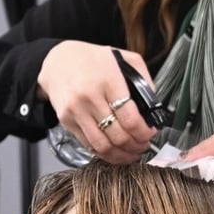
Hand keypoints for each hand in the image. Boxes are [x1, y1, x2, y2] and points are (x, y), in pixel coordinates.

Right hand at [37, 41, 157, 162]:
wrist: (59, 60)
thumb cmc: (95, 60)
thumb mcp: (125, 59)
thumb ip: (144, 80)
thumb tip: (154, 107)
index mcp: (108, 82)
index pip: (130, 118)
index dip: (144, 132)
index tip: (150, 133)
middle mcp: (90, 98)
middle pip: (118, 135)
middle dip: (136, 146)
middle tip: (144, 145)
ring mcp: (75, 111)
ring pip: (102, 145)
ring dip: (121, 155)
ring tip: (132, 153)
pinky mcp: (66, 121)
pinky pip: (88, 145)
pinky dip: (105, 153)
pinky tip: (115, 151)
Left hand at [183, 116, 213, 200]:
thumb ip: (207, 147)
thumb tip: (178, 160)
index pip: (198, 175)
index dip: (177, 169)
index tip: (158, 167)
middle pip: (201, 186)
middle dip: (187, 173)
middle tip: (175, 161)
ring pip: (209, 191)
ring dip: (199, 178)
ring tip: (200, 161)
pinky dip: (212, 181)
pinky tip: (213, 168)